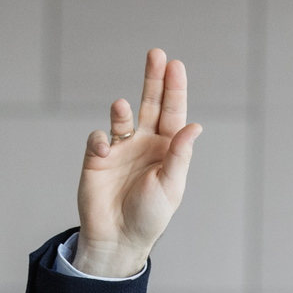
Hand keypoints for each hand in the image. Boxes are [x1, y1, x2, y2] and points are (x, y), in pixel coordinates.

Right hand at [73, 48, 203, 277]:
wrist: (117, 239)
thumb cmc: (149, 216)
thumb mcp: (170, 186)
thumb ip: (179, 155)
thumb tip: (195, 126)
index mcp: (168, 150)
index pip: (173, 113)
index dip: (174, 89)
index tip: (175, 65)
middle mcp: (145, 144)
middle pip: (151, 105)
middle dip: (153, 80)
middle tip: (156, 54)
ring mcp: (121, 149)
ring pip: (122, 118)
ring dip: (121, 111)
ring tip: (121, 106)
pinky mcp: (97, 159)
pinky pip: (98, 140)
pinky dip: (100, 141)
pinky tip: (103, 153)